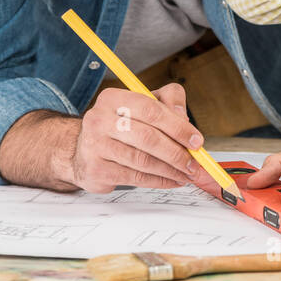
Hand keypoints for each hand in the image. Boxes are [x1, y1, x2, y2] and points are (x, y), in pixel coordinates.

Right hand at [69, 84, 218, 192]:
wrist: (84, 150)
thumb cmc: (121, 126)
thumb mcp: (145, 104)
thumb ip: (169, 102)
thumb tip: (185, 121)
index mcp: (112, 99)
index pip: (151, 110)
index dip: (178, 127)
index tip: (196, 141)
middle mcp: (99, 120)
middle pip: (148, 137)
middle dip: (177, 153)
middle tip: (194, 163)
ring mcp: (94, 146)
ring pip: (143, 161)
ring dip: (171, 170)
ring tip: (186, 173)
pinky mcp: (95, 170)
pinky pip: (135, 177)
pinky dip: (159, 181)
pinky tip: (171, 180)